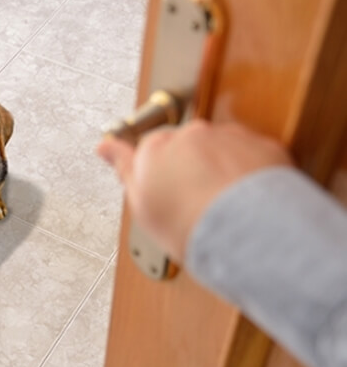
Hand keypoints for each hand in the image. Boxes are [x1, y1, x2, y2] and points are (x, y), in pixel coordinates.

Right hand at [97, 120, 292, 262]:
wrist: (245, 231)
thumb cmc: (190, 224)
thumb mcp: (141, 204)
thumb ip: (123, 167)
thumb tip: (104, 147)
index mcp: (154, 147)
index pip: (149, 149)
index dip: (157, 172)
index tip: (165, 185)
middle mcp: (190, 134)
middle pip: (186, 147)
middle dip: (191, 168)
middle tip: (196, 202)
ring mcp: (226, 137)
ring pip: (220, 148)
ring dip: (222, 168)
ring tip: (225, 204)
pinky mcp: (260, 144)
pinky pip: (252, 153)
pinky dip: (250, 171)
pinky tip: (247, 199)